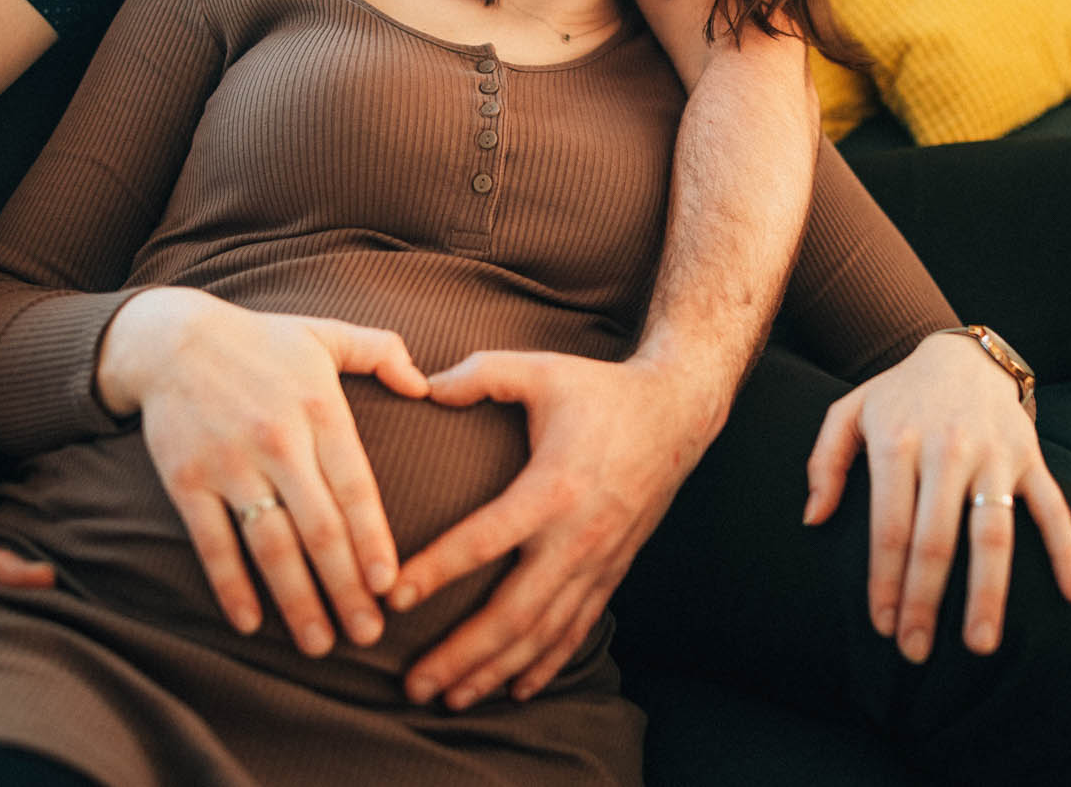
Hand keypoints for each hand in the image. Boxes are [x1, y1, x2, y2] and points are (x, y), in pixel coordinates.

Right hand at [100, 288, 430, 656]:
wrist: (168, 339)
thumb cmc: (257, 341)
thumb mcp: (324, 335)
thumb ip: (381, 352)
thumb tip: (426, 383)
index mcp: (320, 409)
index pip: (356, 487)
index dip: (373, 541)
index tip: (389, 586)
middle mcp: (278, 440)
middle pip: (320, 529)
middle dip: (346, 588)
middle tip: (367, 635)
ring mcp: (231, 463)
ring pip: (271, 546)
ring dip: (297, 601)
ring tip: (319, 644)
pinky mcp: (187, 481)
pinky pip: (213, 543)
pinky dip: (230, 586)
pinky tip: (251, 623)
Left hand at [389, 350, 719, 709]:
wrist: (678, 414)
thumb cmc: (601, 389)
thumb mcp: (540, 369)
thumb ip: (478, 374)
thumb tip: (418, 388)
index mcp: (554, 487)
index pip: (486, 539)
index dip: (437, 570)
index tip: (392, 597)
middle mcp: (578, 535)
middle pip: (515, 611)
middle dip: (462, 654)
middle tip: (412, 684)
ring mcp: (599, 560)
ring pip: (543, 632)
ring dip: (495, 670)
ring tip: (450, 701)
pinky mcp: (614, 570)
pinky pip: (577, 629)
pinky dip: (545, 664)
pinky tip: (515, 690)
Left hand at [803, 332, 1070, 663]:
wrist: (963, 354)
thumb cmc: (898, 396)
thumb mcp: (849, 413)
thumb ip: (825, 463)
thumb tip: (813, 519)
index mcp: (898, 441)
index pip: (890, 526)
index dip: (885, 580)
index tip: (882, 625)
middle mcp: (947, 448)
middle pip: (937, 539)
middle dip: (926, 601)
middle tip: (916, 651)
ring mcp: (994, 454)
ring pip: (994, 534)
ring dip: (988, 594)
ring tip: (981, 645)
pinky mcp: (1031, 457)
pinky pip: (1053, 510)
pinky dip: (1068, 553)